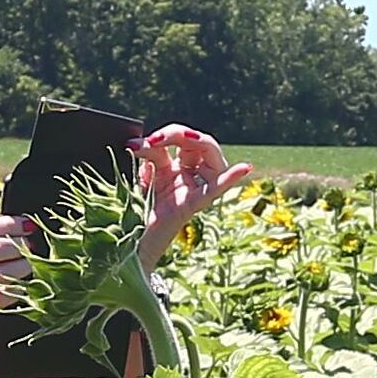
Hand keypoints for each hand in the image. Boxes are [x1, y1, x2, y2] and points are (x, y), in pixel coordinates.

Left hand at [136, 126, 246, 257]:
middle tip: (155, 139)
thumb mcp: (142, 175)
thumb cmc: (136, 210)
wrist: (131, 243)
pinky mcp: (192, 205)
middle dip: (177, 134)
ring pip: (211, 158)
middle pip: (198, 145)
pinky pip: (215, 190)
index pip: (181, 141)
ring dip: (196, 141)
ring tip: (178, 138)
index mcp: (176, 168)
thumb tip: (139, 142)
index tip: (140, 141)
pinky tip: (245, 168)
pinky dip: (231, 178)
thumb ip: (147, 156)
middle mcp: (189, 177)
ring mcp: (194, 190)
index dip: (166, 134)